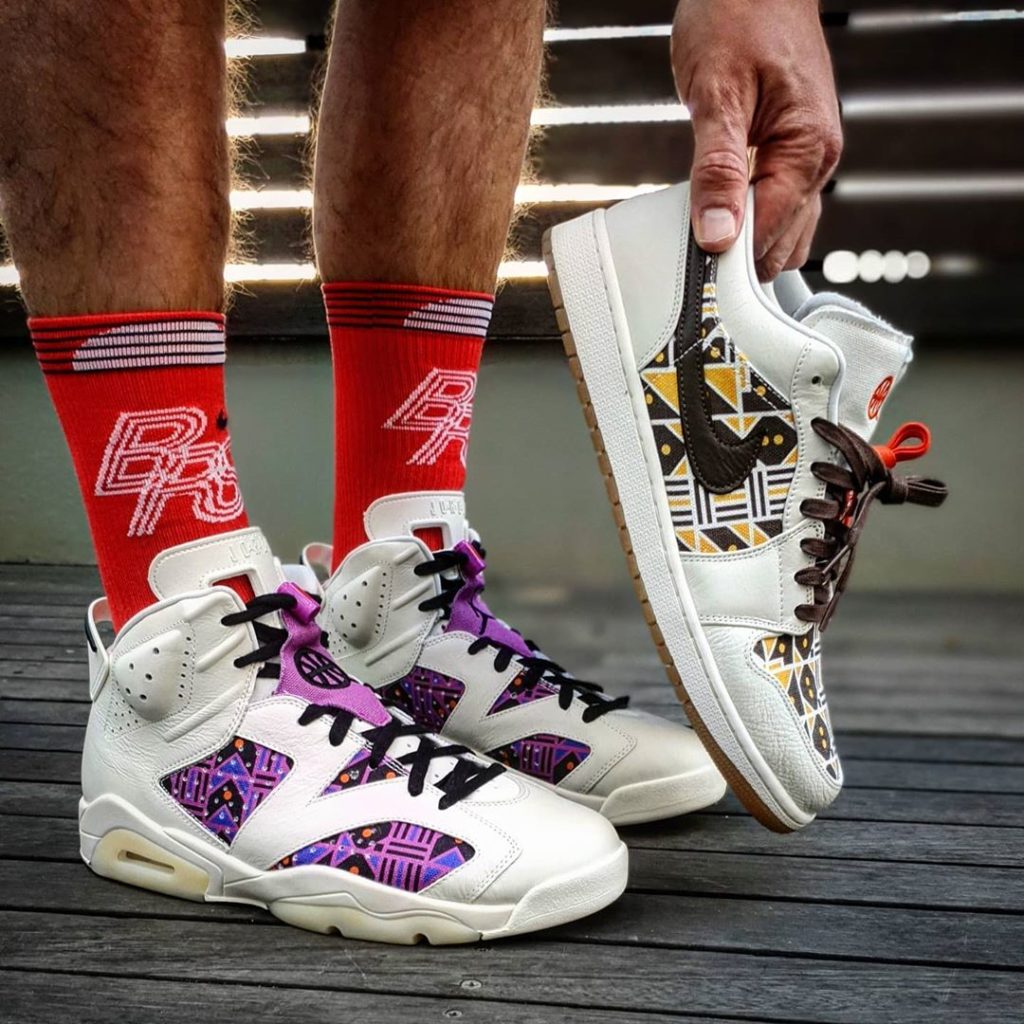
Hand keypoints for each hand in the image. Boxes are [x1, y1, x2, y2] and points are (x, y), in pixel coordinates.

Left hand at [672, 0, 841, 279]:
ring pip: (782, 234)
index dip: (728, 259)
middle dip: (738, 259)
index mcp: (807, 150)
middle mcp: (818, 161)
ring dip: (745, 243)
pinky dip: (749, 221)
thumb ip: (716, 169)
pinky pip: (777, 208)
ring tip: (703, 237)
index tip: (693, 274)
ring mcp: (809, 159)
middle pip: (780, 246)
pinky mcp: (792, 154)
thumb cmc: (738, 16)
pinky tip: (719, 215)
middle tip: (692, 259)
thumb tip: (715, 233)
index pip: (768, 234)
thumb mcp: (716, 93)